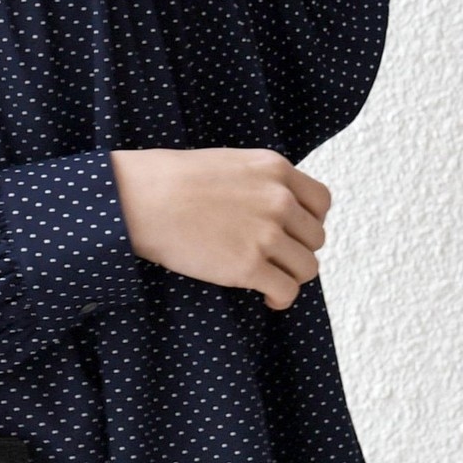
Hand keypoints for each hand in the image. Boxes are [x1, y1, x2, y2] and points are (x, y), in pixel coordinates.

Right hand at [109, 147, 331, 310]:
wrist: (141, 199)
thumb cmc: (170, 180)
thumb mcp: (229, 164)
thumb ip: (260, 183)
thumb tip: (275, 211)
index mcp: (275, 170)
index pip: (321, 202)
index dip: (310, 221)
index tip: (293, 233)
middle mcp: (279, 200)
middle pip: (315, 238)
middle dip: (297, 250)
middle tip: (274, 258)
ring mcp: (266, 234)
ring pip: (307, 267)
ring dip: (291, 276)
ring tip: (271, 279)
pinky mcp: (249, 266)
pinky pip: (286, 290)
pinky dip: (280, 298)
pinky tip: (267, 298)